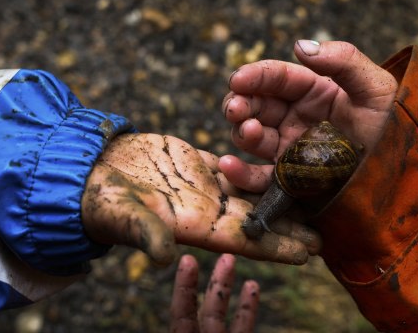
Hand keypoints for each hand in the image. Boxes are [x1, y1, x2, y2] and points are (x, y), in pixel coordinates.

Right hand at [81, 133, 321, 265]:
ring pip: (251, 190)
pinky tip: (278, 160)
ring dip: (280, 193)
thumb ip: (144, 234)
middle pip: (258, 217)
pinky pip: (234, 166)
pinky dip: (256, 165)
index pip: (246, 239)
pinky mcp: (196, 164)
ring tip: (311, 191)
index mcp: (195, 226)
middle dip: (291, 224)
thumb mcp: (122, 217)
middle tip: (328, 230)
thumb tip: (161, 257)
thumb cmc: (102, 200)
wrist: (90, 172)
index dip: (278, 246)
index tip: (311, 253)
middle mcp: (206, 209)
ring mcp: (203, 186)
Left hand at [170, 254, 258, 332]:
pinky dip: (248, 308)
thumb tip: (180, 325)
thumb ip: (184, 327)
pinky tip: (252, 285)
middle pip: (206, 306)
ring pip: (220, 313)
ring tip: (230, 259)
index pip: (181, 312)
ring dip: (226, 286)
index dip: (184, 286)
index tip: (188, 259)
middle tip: (223, 256)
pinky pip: (242, 327)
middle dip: (214, 280)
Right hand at [219, 40, 397, 193]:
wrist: (411, 178)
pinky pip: (260, 177)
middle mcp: (298, 117)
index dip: (255, 76)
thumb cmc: (398, 128)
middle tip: (237, 108)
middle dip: (241, 103)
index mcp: (316, 90)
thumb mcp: (378, 88)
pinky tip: (228, 165)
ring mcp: (292, 149)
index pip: (277, 77)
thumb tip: (300, 45)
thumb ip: (344, 60)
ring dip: (242, 132)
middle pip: (257, 104)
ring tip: (250, 131)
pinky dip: (240, 173)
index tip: (239, 79)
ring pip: (253, 136)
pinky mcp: (291, 179)